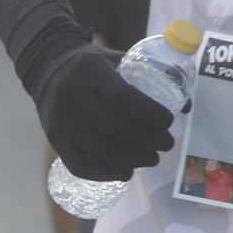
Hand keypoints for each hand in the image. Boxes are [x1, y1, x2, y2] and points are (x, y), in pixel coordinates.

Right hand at [35, 43, 176, 181]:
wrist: (46, 67)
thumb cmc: (92, 66)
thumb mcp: (116, 59)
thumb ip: (148, 77)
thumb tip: (186, 106)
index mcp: (92, 72)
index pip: (123, 97)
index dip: (149, 113)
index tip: (168, 122)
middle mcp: (73, 97)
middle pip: (115, 128)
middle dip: (148, 140)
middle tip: (167, 144)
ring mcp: (62, 121)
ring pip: (100, 150)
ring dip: (132, 159)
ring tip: (152, 159)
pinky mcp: (55, 140)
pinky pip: (80, 165)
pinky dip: (106, 173)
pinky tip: (126, 171)